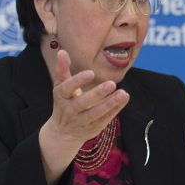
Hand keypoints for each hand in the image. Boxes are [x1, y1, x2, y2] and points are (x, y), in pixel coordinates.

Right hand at [38, 49, 128, 184]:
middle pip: (82, 103)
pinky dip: (115, 109)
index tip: (91, 73)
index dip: (78, 81)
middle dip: (97, 94)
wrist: (62, 133)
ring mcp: (81, 121)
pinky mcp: (92, 128)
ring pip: (95, 114)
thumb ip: (62, 70)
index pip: (67, 88)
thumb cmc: (64, 102)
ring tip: (123, 93)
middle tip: (112, 83)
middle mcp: (70, 110)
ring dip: (110, 104)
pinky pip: (105, 119)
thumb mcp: (61, 87)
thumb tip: (62, 51)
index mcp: (61, 97)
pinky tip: (124, 99)